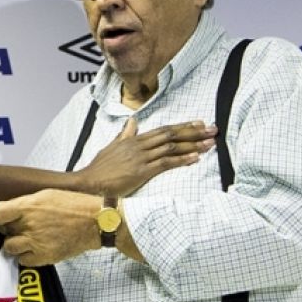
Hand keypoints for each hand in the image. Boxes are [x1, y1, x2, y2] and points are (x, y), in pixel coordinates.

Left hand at [0, 189, 99, 265]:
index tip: (5, 218)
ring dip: (15, 244)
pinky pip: (23, 261)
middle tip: (20, 227)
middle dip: (9, 229)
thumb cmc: (73, 204)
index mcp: (29, 206)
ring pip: (10, 248)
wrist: (95, 221)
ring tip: (27, 239)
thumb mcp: (46, 194)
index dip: (0, 217)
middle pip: (4, 231)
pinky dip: (27, 256)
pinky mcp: (45, 256)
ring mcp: (36, 242)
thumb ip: (22, 201)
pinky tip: (36, 248)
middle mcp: (29, 224)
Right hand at [80, 118, 215, 195]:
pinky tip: (194, 158)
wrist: (89, 180)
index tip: (199, 124)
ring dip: (192, 145)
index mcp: (134, 139)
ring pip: (171, 147)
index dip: (182, 126)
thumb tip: (133, 121)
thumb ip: (126, 134)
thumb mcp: (113, 145)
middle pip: (171, 135)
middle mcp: (139, 145)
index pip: (163, 130)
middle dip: (193, 132)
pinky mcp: (141, 171)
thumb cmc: (100, 166)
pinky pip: (165, 163)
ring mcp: (141, 158)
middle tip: (212, 129)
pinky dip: (181, 160)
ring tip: (209, 143)